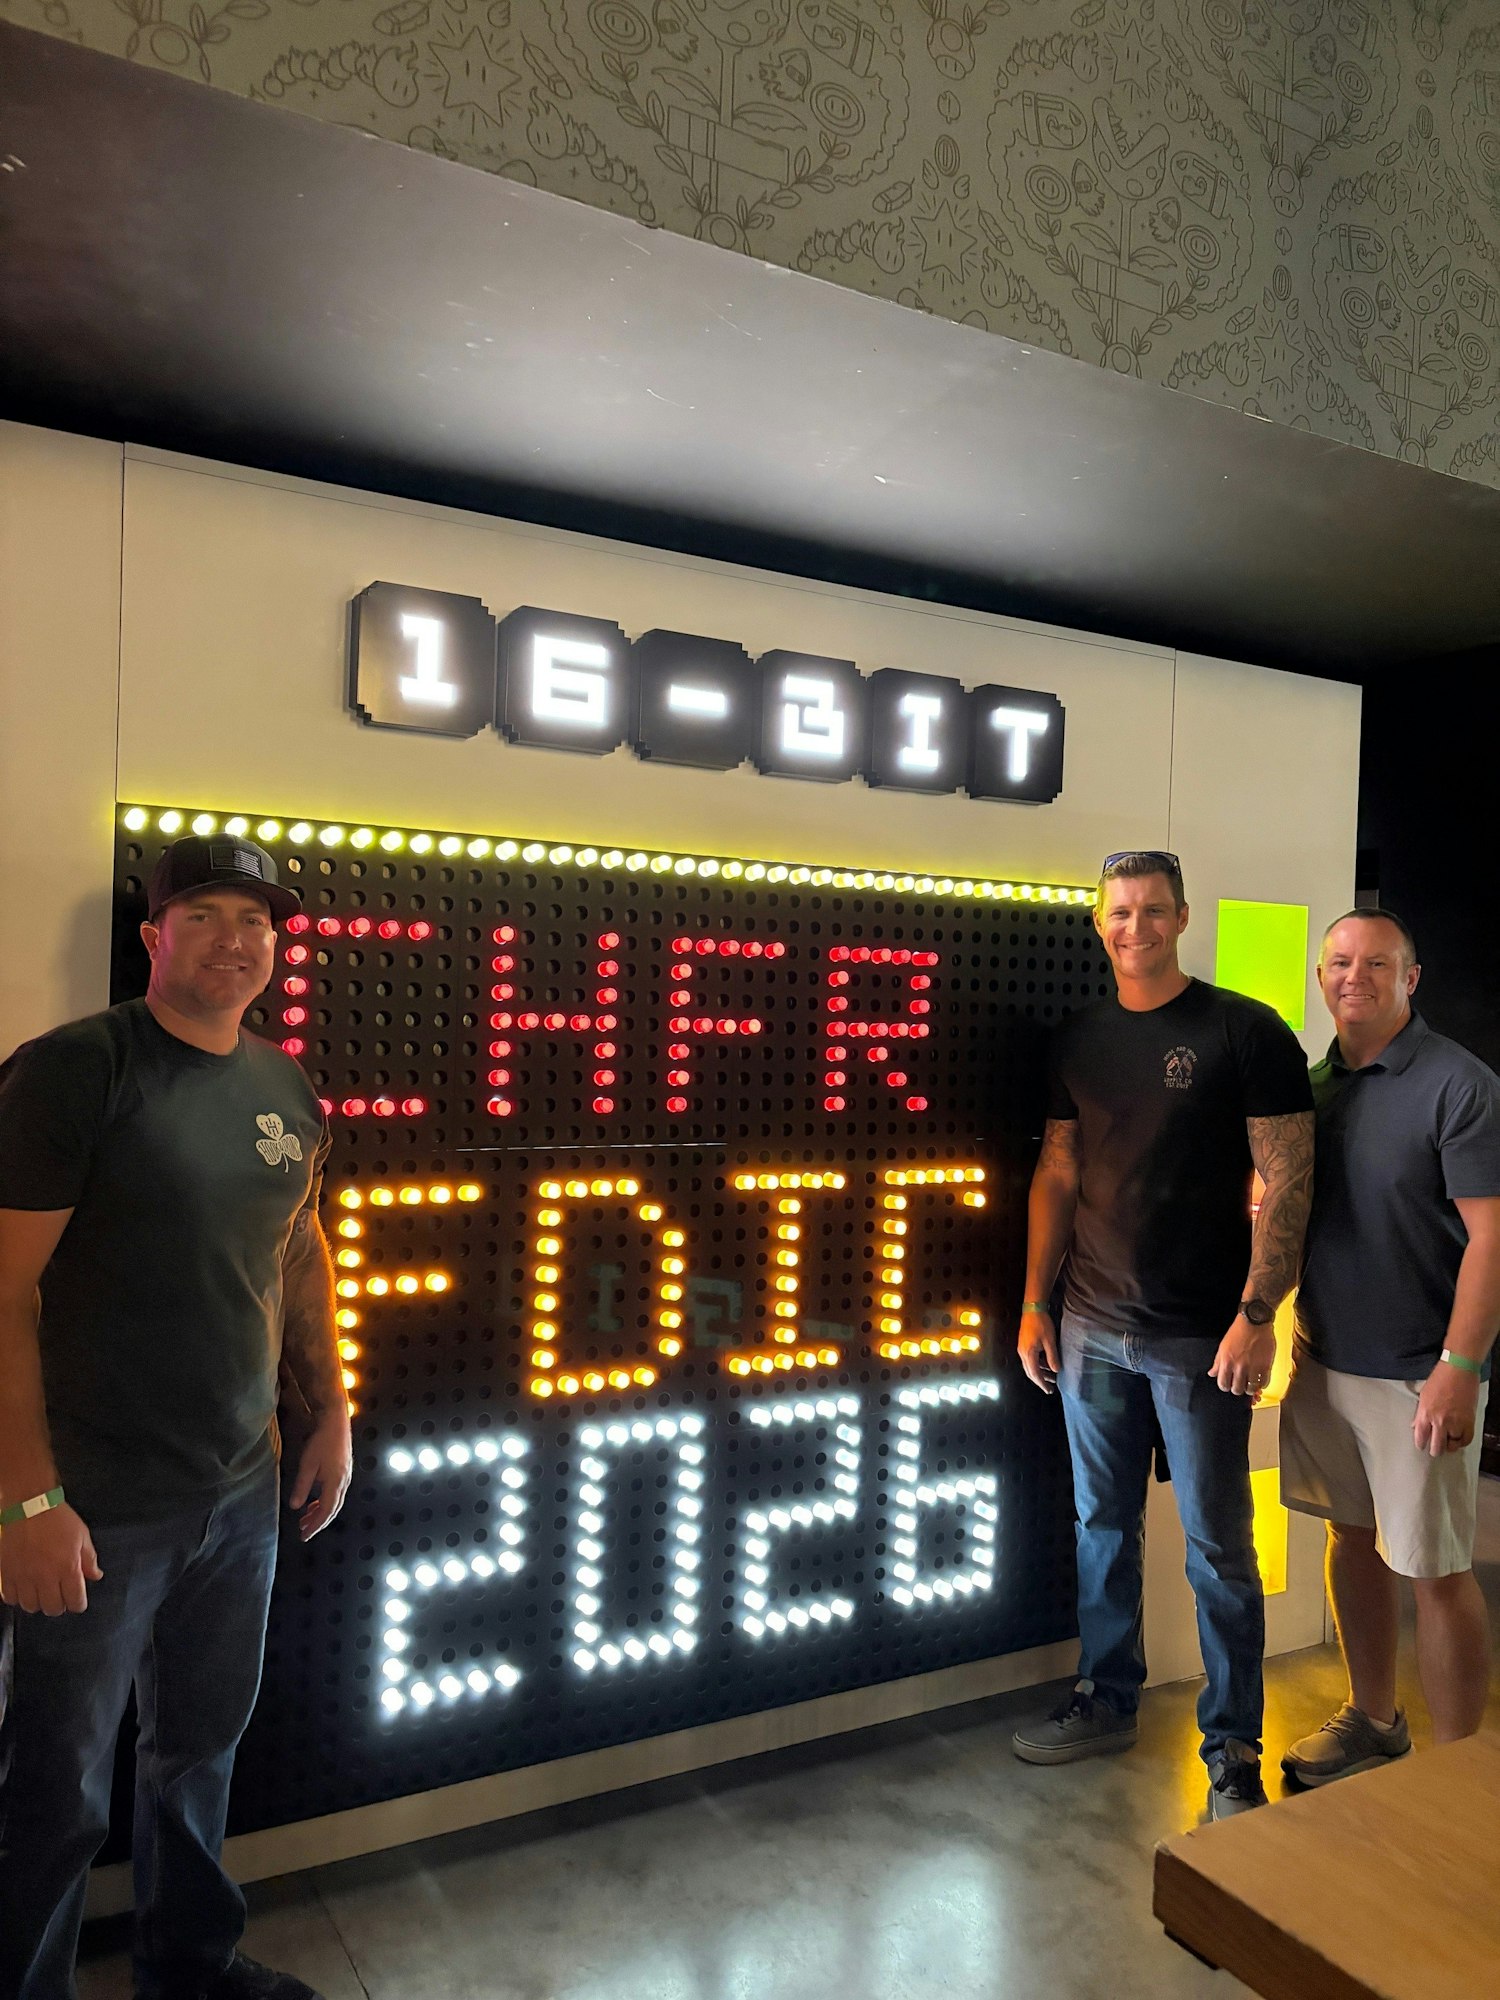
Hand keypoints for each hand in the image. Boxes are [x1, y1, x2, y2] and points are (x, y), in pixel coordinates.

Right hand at [0, 1503, 101, 1614]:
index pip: (75, 1601)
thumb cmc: (57, 1518)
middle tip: (59, 1595)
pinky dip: (17, 1597)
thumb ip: (89, 1559)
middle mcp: (45, 1577)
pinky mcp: (6, 1573)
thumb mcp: (82, 1535)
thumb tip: (95, 1576)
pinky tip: (23, 1587)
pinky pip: (9, 1598)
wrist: (29, 1506)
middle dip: (59, 1605)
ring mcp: (24, 1577)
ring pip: (30, 1606)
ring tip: (40, 1591)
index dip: (78, 1604)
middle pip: (53, 1608)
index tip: (77, 1601)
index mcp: (68, 1568)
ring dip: (37, 1602)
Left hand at [288, 1406, 352, 1539]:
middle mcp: (344, 1482)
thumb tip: (295, 1507)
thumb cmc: (322, 1441)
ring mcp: (346, 1477)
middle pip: (333, 1509)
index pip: (326, 1511)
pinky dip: (325, 1502)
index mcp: (336, 1483)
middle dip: (319, 1523)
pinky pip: (335, 1494)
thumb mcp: (307, 1465)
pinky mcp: (344, 1471)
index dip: (315, 1526)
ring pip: (335, 1502)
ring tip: (306, 1519)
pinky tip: (314, 1502)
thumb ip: (302, 1487)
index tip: (304, 1536)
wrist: (336, 1422)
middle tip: (304, 1532)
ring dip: (321, 1513)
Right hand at [1018, 1309, 1059, 1394]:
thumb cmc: (1041, 1323)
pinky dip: (1038, 1365)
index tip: (1049, 1390)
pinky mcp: (1024, 1344)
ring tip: (1052, 1377)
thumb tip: (1056, 1370)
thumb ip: (1052, 1357)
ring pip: (1030, 1366)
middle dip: (1040, 1381)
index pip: (1035, 1374)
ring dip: (1040, 1372)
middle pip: (1030, 1372)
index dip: (1042, 1383)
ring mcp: (1022, 1348)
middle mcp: (1022, 1353)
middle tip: (1050, 1388)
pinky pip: (1030, 1359)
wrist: (1032, 1309)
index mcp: (1028, 1353)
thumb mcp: (1050, 1341)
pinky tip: (1047, 1364)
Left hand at [1208, 1316, 1275, 1400]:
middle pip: (1237, 1390)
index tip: (1229, 1385)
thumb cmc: (1238, 1332)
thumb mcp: (1223, 1346)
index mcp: (1226, 1361)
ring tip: (1250, 1383)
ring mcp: (1253, 1367)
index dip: (1225, 1386)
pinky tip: (1259, 1379)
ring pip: (1251, 1389)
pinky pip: (1264, 1383)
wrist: (1254, 1321)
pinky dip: (1261, 1384)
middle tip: (1241, 1384)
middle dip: (1238, 1389)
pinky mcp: (1265, 1366)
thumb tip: (1212, 1374)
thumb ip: (1217, 1362)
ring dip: (1250, 1388)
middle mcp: (1239, 1366)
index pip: (1223, 1384)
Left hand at [1413, 1364, 1479, 1458]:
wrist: (1458, 1369)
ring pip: (1452, 1445)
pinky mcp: (1468, 1422)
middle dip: (1435, 1450)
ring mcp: (1455, 1422)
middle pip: (1436, 1446)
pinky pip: (1466, 1440)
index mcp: (1425, 1414)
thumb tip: (1415, 1425)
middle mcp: (1439, 1421)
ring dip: (1450, 1445)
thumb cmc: (1439, 1378)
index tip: (1421, 1446)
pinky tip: (1458, 1439)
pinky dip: (1462, 1442)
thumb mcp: (1424, 1395)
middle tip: (1435, 1451)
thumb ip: (1420, 1412)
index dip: (1420, 1444)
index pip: (1420, 1437)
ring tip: (1448, 1444)